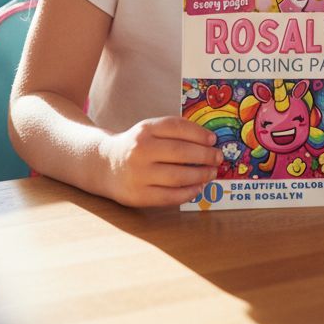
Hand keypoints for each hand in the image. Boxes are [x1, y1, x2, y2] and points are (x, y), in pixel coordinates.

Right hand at [105, 116, 220, 206]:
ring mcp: (139, 174)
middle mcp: (141, 150)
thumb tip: (207, 141)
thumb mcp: (148, 131)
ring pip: (178, 176)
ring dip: (200, 175)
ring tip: (211, 173)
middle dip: (205, 156)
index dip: (199, 133)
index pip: (177, 127)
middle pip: (181, 152)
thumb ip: (173, 132)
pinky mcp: (139, 196)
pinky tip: (198, 188)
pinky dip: (188, 193)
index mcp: (145, 130)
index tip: (213, 139)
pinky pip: (170, 196)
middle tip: (218, 158)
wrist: (105, 165)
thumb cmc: (136, 146)